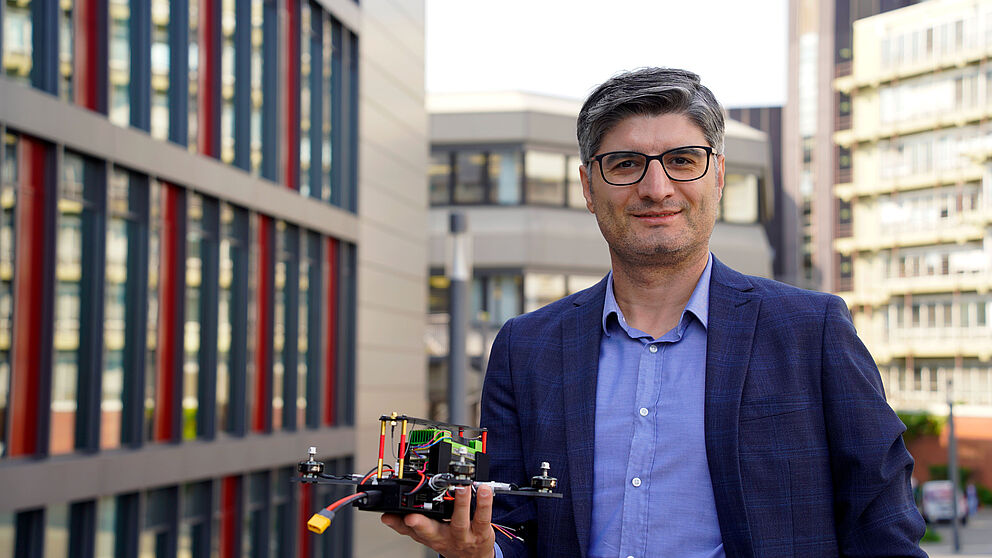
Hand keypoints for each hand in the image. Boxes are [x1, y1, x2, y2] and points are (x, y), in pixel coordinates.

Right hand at [381, 484, 495, 557]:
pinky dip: (484, 503)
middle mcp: (444, 536)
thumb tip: (386, 515)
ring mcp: (463, 535)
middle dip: (421, 523)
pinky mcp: (481, 531)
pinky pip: (483, 517)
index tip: (389, 516)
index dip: (399, 524)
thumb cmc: (449, 542)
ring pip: (460, 520)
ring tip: (461, 487)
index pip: (411, 531)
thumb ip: (406, 526)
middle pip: (432, 530)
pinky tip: (484, 490)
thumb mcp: (426, 537)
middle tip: (413, 514)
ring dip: (460, 504)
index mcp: (429, 536)